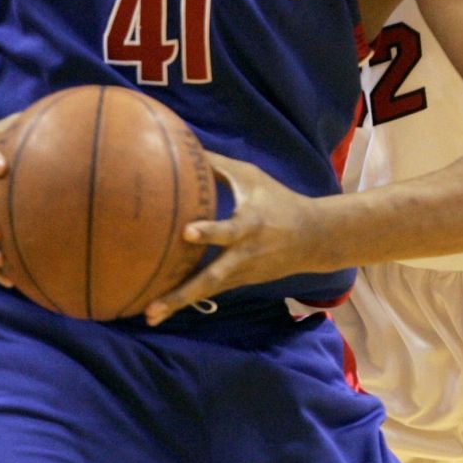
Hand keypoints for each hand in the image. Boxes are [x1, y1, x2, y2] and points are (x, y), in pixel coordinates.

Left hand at [143, 153, 330, 324]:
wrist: (312, 239)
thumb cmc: (276, 200)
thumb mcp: (251, 177)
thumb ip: (217, 165)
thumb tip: (181, 146)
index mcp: (249, 225)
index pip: (227, 231)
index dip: (209, 232)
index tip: (186, 232)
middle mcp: (243, 255)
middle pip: (211, 279)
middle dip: (182, 294)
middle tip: (153, 306)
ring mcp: (241, 273)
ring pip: (207, 291)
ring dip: (178, 304)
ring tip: (149, 317)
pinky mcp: (239, 283)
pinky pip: (209, 291)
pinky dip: (186, 300)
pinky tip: (160, 308)